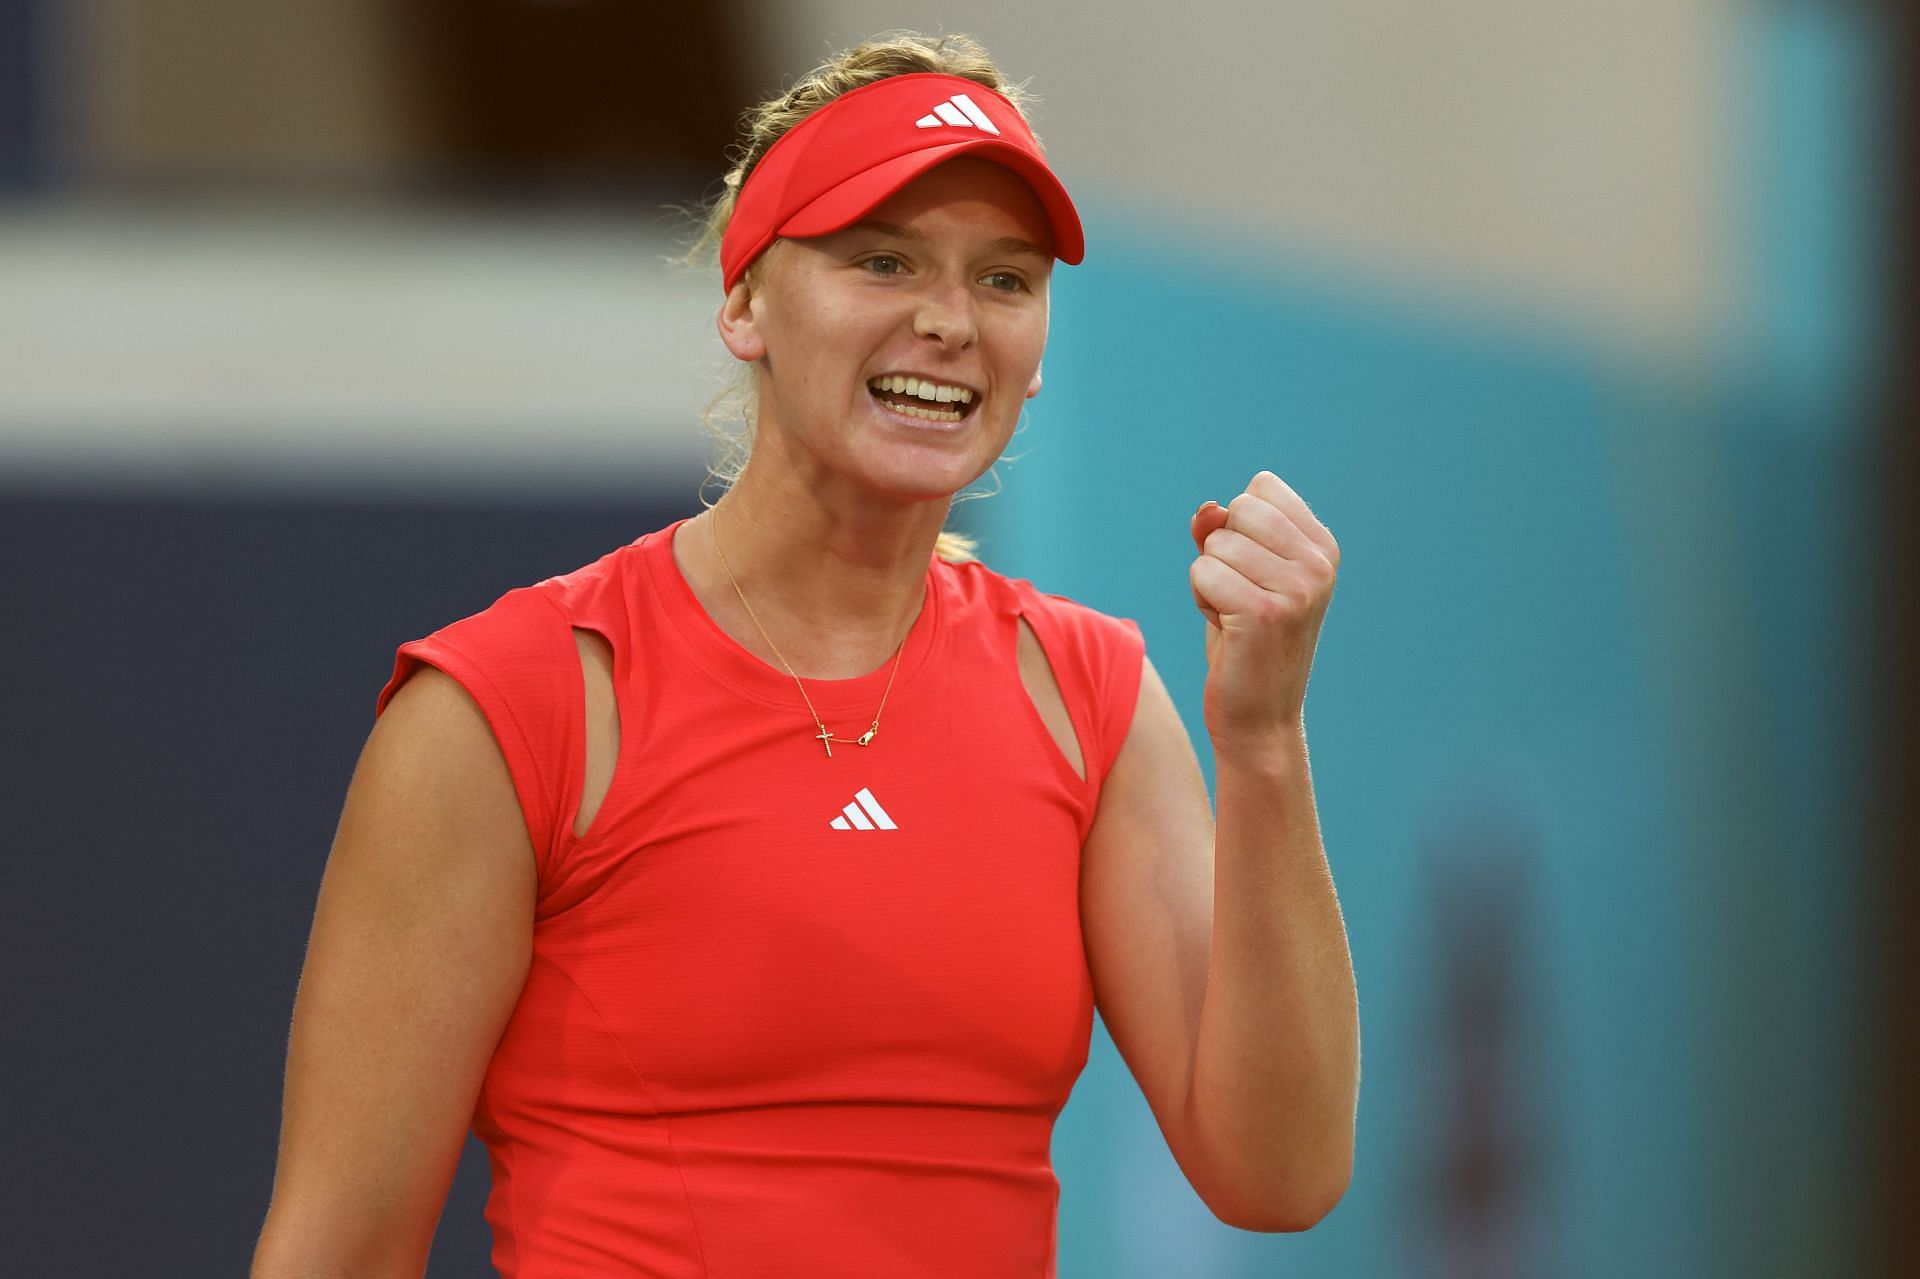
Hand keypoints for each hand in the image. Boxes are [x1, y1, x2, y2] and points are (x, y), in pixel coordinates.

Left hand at [1188, 470, 1338, 747]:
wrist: (1259, 715)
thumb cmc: (1243, 639)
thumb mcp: (1236, 572)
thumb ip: (1220, 531)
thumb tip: (1208, 509)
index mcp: (1322, 546)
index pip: (1261, 487)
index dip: (1238, 526)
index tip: (1254, 572)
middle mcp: (1319, 564)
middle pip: (1236, 509)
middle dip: (1221, 552)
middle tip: (1240, 598)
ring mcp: (1297, 588)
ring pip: (1214, 544)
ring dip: (1209, 581)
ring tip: (1234, 618)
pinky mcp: (1264, 612)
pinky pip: (1202, 572)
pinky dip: (1201, 600)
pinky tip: (1227, 630)